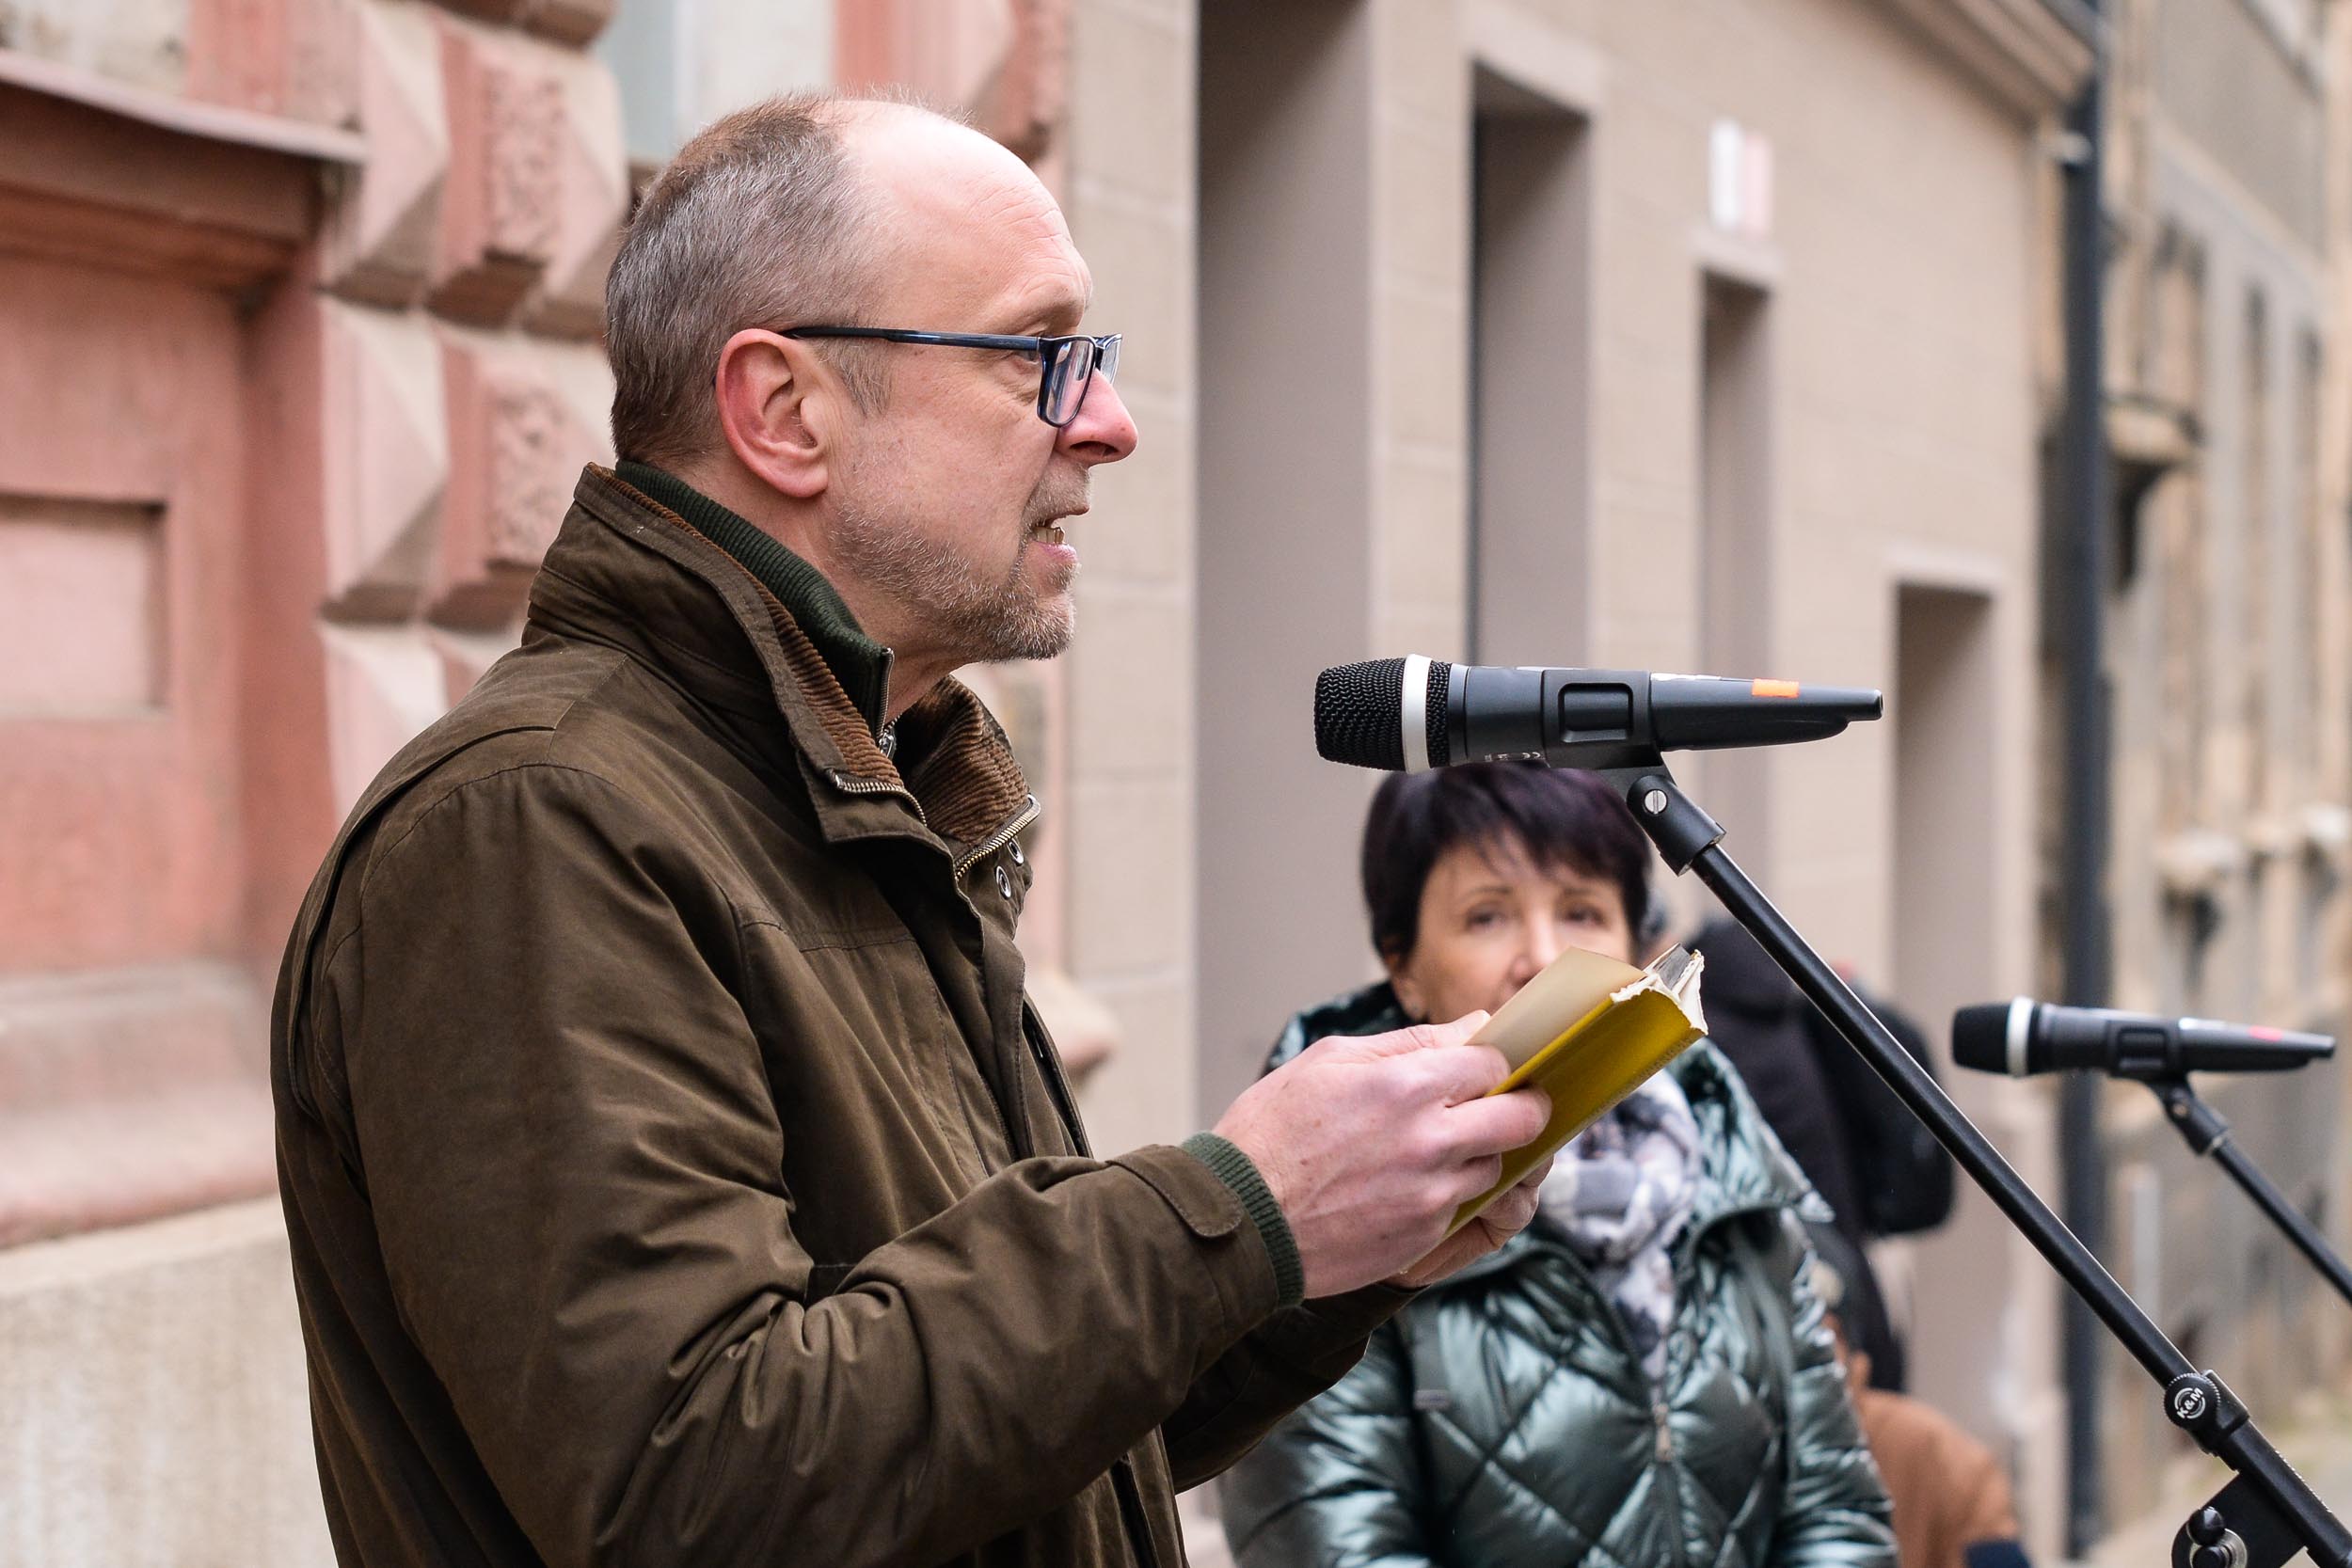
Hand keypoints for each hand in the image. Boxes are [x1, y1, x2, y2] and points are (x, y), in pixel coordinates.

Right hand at [1211, 1014, 1551, 1297]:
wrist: (1241, 1220)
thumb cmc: (1271, 1132)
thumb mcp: (1328, 1061)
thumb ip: (1408, 1043)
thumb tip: (1470, 1027)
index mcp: (1408, 1085)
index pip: (1494, 1063)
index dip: (1495, 1063)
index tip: (1487, 1069)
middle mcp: (1432, 1139)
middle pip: (1521, 1118)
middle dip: (1521, 1107)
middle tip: (1509, 1106)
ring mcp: (1433, 1193)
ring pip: (1495, 1167)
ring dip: (1478, 1155)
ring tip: (1434, 1151)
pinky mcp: (1425, 1235)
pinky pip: (1461, 1207)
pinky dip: (1445, 1194)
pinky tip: (1404, 1187)